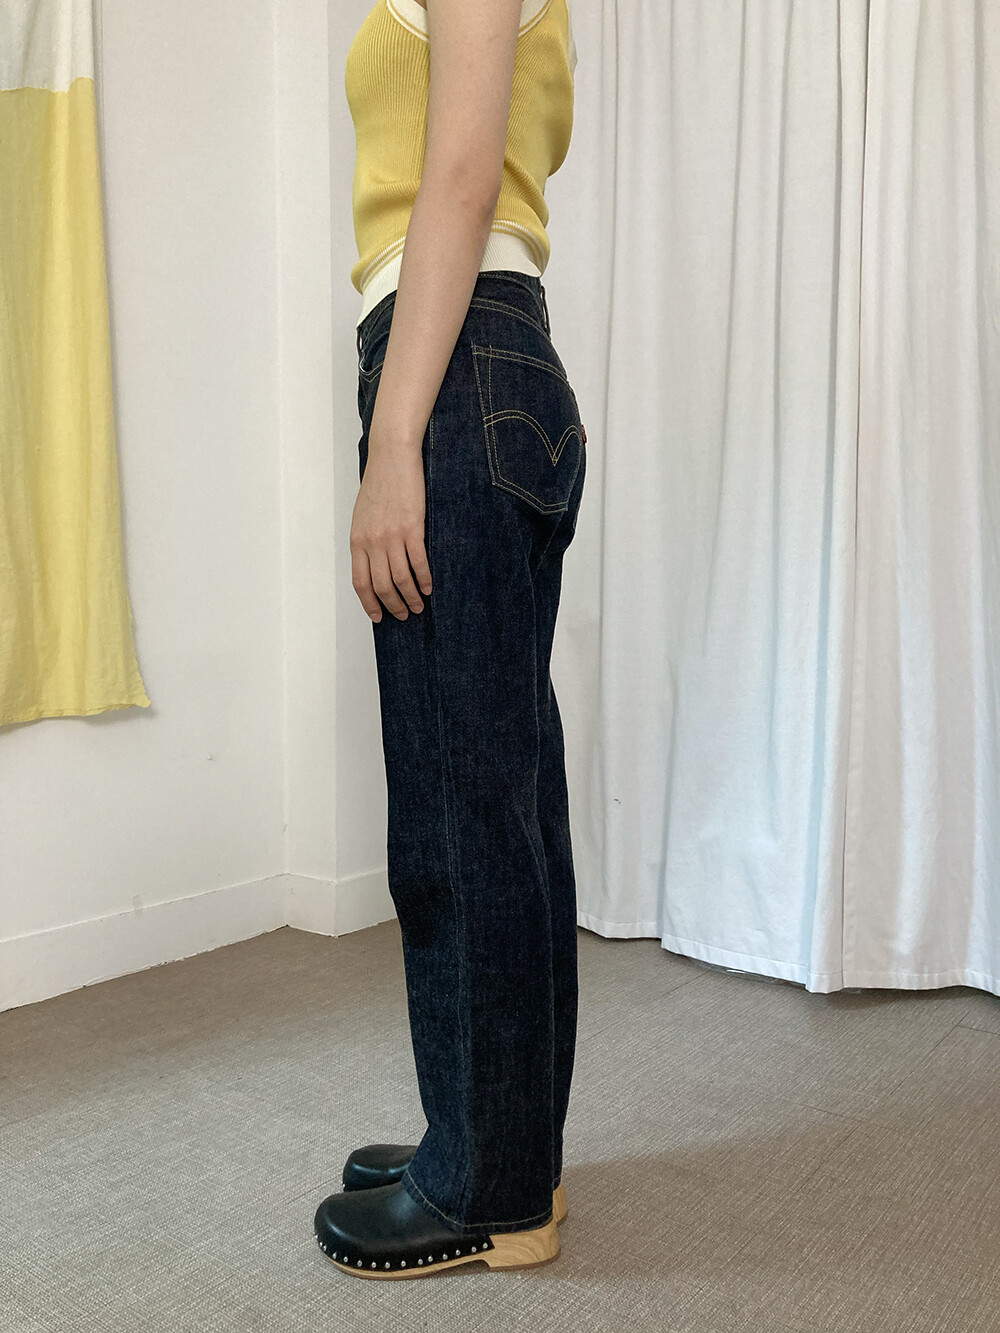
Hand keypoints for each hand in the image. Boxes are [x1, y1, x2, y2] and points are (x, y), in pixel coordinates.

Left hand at [350, 434, 432, 622]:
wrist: (392, 457)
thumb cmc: (379, 483)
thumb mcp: (363, 516)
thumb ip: (366, 541)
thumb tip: (375, 565)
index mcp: (357, 540)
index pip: (360, 582)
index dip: (369, 603)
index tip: (378, 617)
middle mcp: (372, 542)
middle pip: (382, 586)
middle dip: (394, 606)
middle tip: (404, 615)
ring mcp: (392, 536)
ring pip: (401, 579)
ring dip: (411, 598)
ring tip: (419, 606)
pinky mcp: (412, 528)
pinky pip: (419, 563)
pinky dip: (425, 579)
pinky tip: (430, 587)